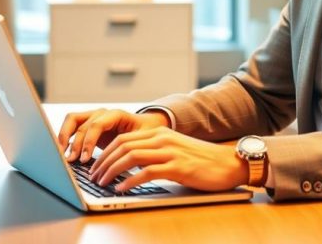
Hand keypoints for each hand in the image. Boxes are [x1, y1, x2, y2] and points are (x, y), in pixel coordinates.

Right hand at [56, 108, 169, 163]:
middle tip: (72, 161)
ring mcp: (93, 116)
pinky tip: (63, 152)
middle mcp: (102, 113)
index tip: (85, 159)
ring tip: (63, 156)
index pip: (96, 125)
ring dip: (64, 137)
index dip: (89, 142)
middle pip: (81, 124)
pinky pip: (71, 126)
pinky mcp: (87, 124)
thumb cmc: (146, 133)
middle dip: (75, 144)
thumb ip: (133, 149)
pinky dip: (64, 137)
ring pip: (71, 120)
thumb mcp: (143, 140)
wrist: (145, 126)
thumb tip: (126, 165)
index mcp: (116, 115)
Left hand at [89, 127, 247, 192]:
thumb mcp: (175, 150)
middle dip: (103, 162)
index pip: (123, 139)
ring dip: (112, 171)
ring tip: (102, 183)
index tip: (96, 166)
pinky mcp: (177, 167)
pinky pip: (146, 172)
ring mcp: (169, 152)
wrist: (229, 163)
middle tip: (93, 176)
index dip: (106, 153)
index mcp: (159, 133)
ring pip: (131, 157)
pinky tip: (122, 188)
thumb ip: (154, 153)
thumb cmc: (202, 161)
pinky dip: (130, 181)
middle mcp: (162, 139)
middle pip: (123, 146)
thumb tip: (129, 166)